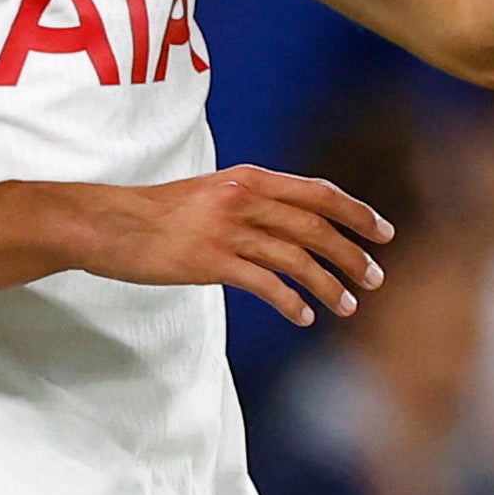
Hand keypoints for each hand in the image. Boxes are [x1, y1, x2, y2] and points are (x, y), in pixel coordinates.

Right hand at [76, 165, 392, 326]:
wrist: (109, 224)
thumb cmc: (160, 212)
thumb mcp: (213, 192)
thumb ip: (253, 202)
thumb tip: (295, 224)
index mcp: (249, 178)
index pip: (318, 192)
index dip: (356, 212)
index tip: (384, 233)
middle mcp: (243, 198)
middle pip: (315, 226)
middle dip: (352, 254)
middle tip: (375, 279)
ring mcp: (227, 230)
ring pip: (296, 258)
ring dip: (329, 285)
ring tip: (347, 307)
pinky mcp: (210, 261)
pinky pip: (265, 284)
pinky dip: (291, 302)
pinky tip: (304, 317)